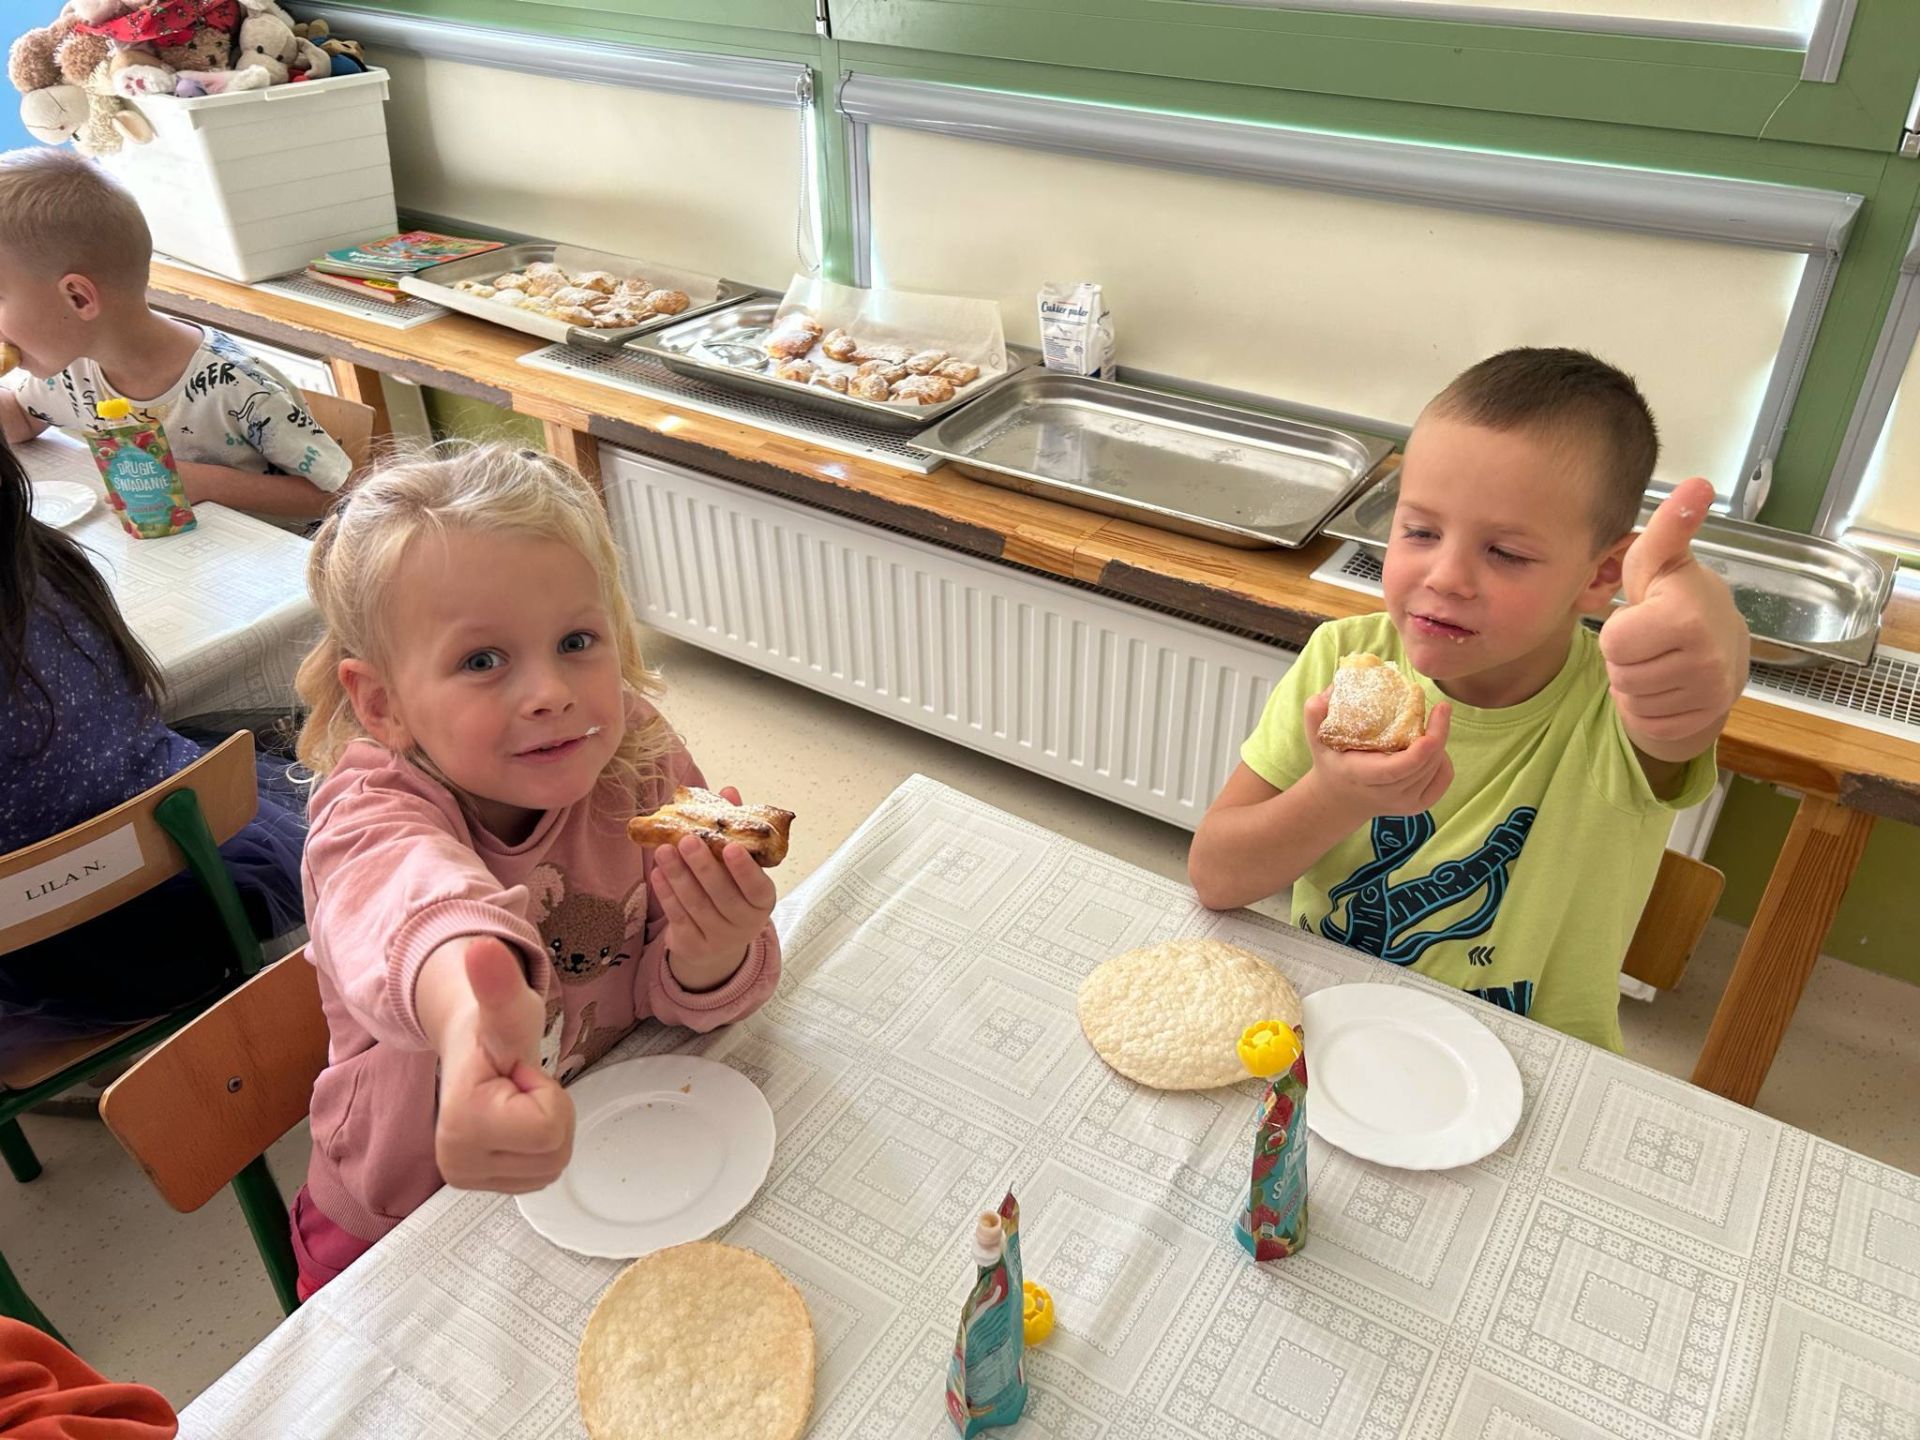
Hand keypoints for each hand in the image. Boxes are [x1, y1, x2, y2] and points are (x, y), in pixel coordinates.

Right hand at [432, 939, 574, 1193]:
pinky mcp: (482, 1186)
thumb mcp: (509, 1005)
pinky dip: (539, 1146)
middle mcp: (456, 1164)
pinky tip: (517, 1121)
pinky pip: (542, 1175)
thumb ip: (500, 982)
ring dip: (547, 1129)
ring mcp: (468, 1180)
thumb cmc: (494, 1030)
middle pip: (553, 1153)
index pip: (548, 1129)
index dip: (546, 1093)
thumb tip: (482, 946)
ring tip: (518, 1100)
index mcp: (461, 1125)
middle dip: (550, 1112)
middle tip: (521, 1086)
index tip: (520, 1073)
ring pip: (551, 1167)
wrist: (471, 1048)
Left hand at [651, 787, 777, 991]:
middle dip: (702, 866)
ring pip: (696, 905)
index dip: (744, 869)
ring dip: (679, 876)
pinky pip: (678, 917)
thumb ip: (734, 829)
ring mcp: (719, 938)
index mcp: (762, 900)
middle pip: (722, 894)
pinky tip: (658, 873)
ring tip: (663, 850)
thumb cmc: (731, 891)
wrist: (717, 943)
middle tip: (686, 839)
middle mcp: (745, 923)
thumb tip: (728, 791)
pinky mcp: (694, 945)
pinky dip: (667, 894)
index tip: (730, 846)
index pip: (757, 887)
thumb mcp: (739, 865)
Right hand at [1302, 689, 1452, 820]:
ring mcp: (1404, 804)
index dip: (1420, 750)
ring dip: (1440, 744)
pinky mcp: (1419, 806)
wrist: (1340, 798)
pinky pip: (1443, 779)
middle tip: (1442, 708)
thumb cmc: (1331, 761)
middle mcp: (1386, 795)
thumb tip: (1332, 689)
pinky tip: (1434, 745)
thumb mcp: (1316, 737)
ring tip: (1434, 723)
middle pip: (1423, 766)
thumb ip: (1315, 712)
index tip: (1431, 722)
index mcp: (1361, 776)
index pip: (1397, 769)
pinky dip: (1444, 759)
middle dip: (1439, 735)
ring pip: (1435, 770)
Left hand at [1599, 477, 1748, 756]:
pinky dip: (1650, 708)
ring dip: (1637, 683)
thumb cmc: (1676, 600)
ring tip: (1661, 660)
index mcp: (1689, 615)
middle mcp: (1708, 657)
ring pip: (1632, 700)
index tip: (1644, 616)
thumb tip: (1698, 483)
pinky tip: (1669, 685)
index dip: (1620, 630)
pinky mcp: (1705, 722)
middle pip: (1620, 674)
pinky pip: (1648, 722)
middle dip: (1626, 659)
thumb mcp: (1662, 563)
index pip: (1614, 641)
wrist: (1721, 654)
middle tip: (1652, 641)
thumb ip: (1669, 529)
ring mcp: (1711, 694)